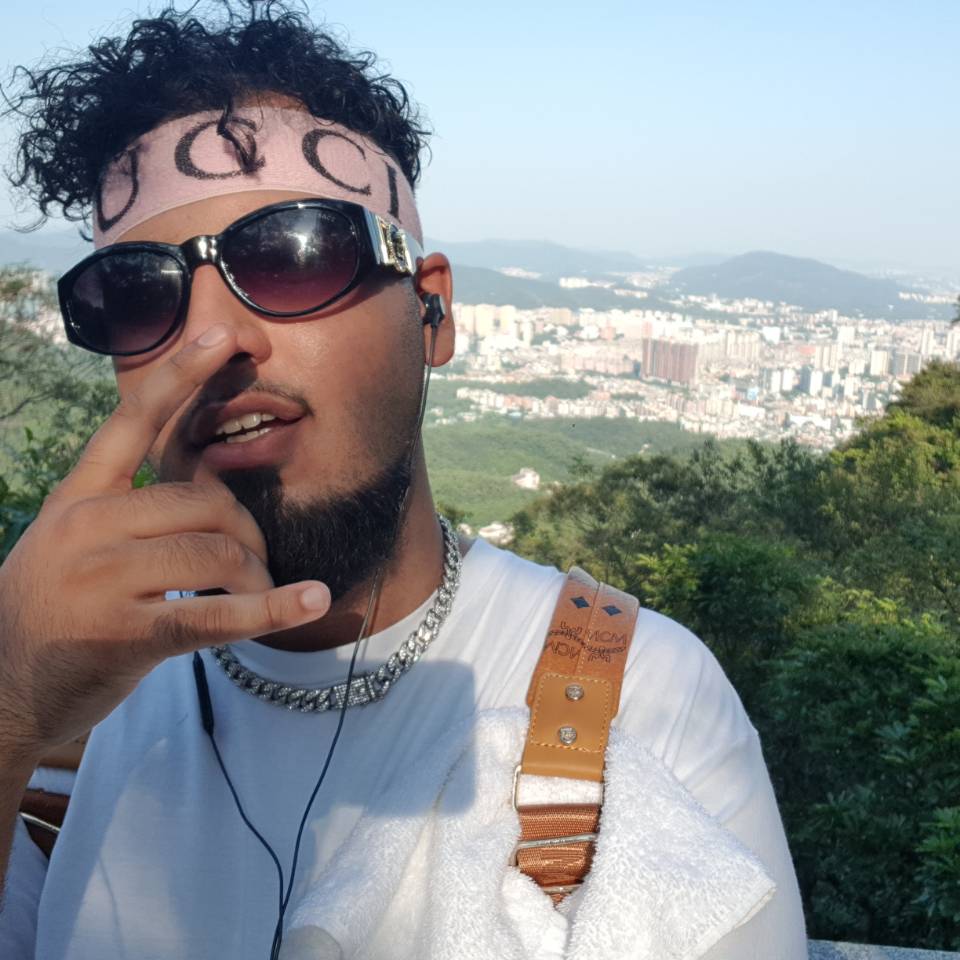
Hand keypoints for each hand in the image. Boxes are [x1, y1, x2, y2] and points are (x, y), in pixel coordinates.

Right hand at [0, 325, 329, 766]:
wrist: (1, 691)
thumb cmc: (51, 614)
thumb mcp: (71, 545)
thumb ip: (127, 512)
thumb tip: (212, 492)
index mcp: (76, 498)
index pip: (131, 421)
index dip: (180, 374)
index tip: (224, 335)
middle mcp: (85, 526)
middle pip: (204, 502)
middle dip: (246, 534)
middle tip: (254, 567)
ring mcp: (101, 579)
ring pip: (218, 553)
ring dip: (255, 579)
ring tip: (253, 599)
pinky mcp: (124, 633)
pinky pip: (215, 612)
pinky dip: (271, 609)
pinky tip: (311, 601)